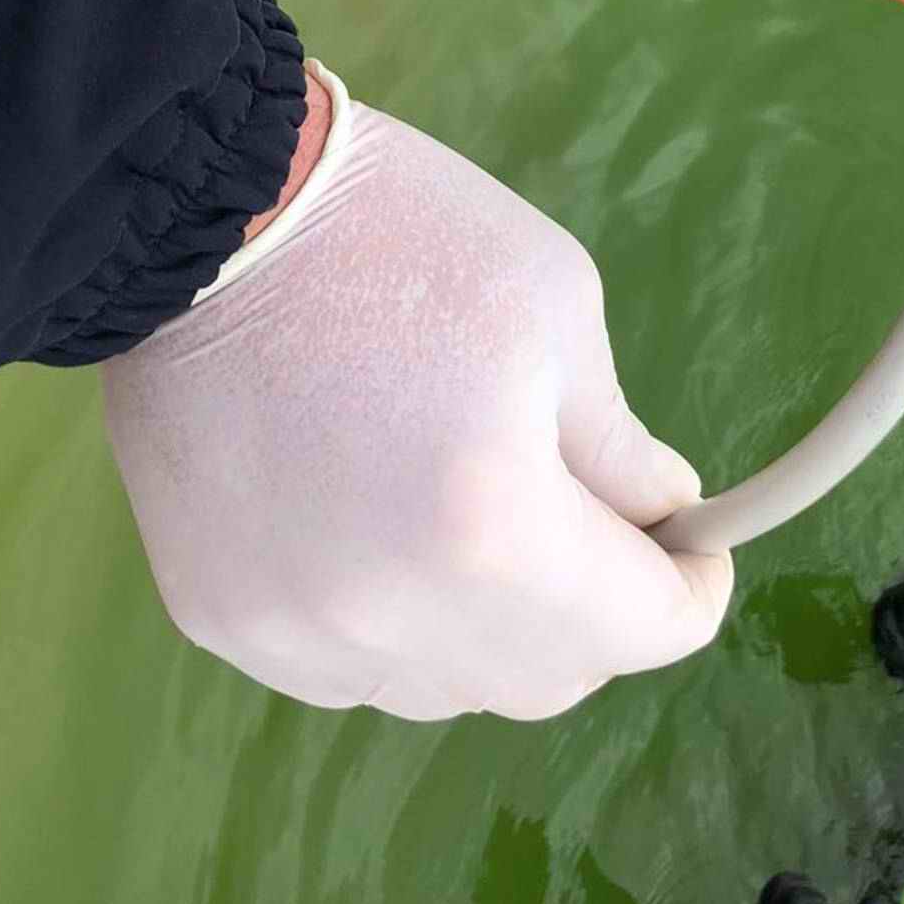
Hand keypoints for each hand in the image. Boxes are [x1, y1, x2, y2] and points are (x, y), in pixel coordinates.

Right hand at [101, 77, 729, 720]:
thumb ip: (619, 445)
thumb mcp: (556, 309)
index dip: (692, 589)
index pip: (644, 631)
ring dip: (490, 628)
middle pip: (548, 680)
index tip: (698, 544)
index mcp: (497, 531)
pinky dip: (391, 622)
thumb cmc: (401, 236)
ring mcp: (296, 633)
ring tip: (472, 513)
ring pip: (444, 688)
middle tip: (594, 520)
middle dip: (596, 612)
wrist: (205, 216)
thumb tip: (657, 517)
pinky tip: (377, 524)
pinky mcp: (221, 620)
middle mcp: (394, 616)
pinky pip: (346, 668)